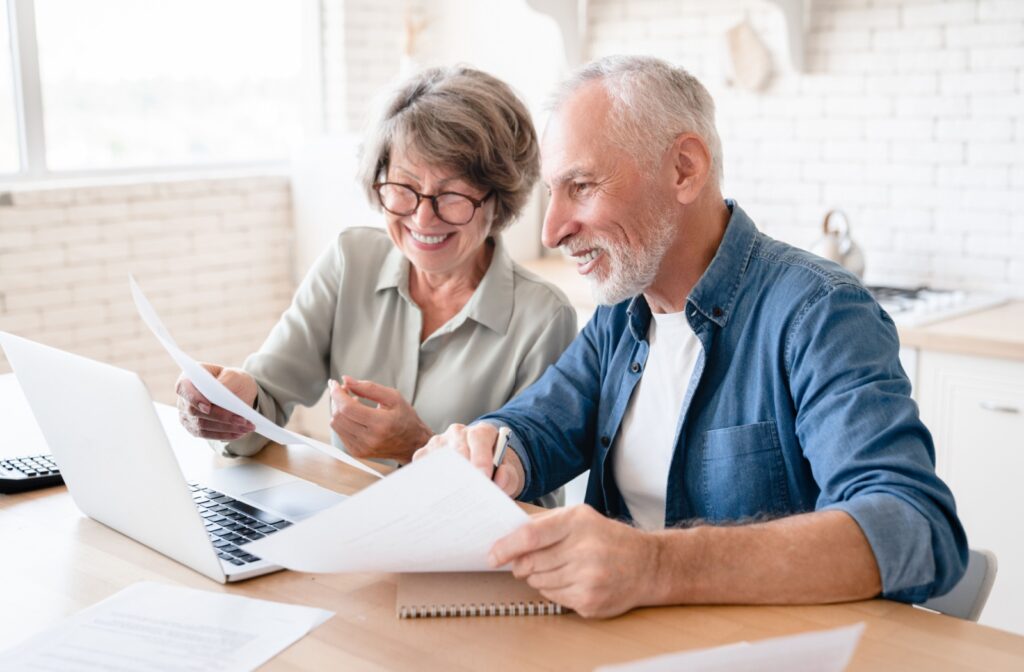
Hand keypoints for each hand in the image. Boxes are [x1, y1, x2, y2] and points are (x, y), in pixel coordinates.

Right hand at [175, 364, 256, 439]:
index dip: (194, 398)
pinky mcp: (194, 428)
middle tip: (243, 420)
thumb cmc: (233, 380)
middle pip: (195, 411)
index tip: (208, 407)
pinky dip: (224, 435)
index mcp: (188, 378)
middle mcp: (184, 398)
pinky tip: (239, 433)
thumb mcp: (234, 375)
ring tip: (246, 428)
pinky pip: (207, 434)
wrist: (238, 392)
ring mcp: (186, 415)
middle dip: (220, 417)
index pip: (184, 388)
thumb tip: (220, 394)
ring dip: (226, 428)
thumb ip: (226, 382)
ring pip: (202, 425)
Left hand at [328, 376, 432, 462]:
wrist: (412, 443)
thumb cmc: (405, 418)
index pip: (347, 408)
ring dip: (337, 409)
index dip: (337, 393)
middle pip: (339, 416)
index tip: (334, 383)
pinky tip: (352, 415)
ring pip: (336, 425)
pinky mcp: (357, 452)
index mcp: (381, 424)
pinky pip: (339, 433)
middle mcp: (370, 439)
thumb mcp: (393, 397)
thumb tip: (346, 380)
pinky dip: (342, 420)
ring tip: (349, 401)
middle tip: (343, 390)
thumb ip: (369, 387)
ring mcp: (362, 448)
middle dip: (336, 399)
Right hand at [412, 423, 524, 497]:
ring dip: (444, 479)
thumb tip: (498, 480)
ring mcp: (440, 442)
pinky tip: (436, 496)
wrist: (479, 467)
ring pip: (438, 458)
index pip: (479, 438)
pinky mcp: (425, 454)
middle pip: (457, 449)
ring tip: (451, 500)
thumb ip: (508, 475)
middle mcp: (459, 433)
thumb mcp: (508, 472)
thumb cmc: (494, 470)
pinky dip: (428, 481)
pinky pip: (422, 466)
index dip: (481, 458)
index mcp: (482, 432)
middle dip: (463, 472)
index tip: (483, 477)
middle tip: (467, 494)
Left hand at [489, 505, 660, 617]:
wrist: (647, 565)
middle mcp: (584, 549)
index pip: (529, 537)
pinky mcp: (590, 600)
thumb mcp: (580, 517)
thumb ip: (545, 523)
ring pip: (538, 582)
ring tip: (558, 568)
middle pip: (530, 563)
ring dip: (538, 577)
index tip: (493, 555)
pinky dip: (553, 589)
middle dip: (522, 564)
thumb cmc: (608, 538)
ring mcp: (588, 578)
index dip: (506, 547)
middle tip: (525, 562)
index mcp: (578, 522)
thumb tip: (508, 535)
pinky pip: (553, 597)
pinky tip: (570, 580)